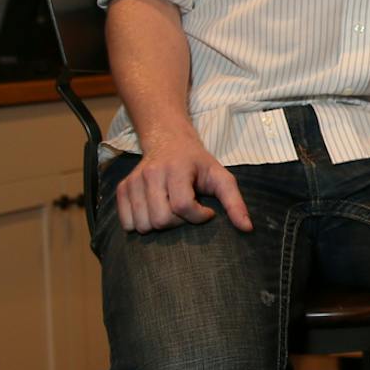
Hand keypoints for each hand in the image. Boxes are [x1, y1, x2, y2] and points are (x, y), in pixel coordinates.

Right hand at [116, 132, 251, 233]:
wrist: (168, 141)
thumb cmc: (198, 164)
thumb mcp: (221, 177)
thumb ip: (235, 202)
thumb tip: (247, 228)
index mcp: (177, 169)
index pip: (183, 206)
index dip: (198, 216)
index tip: (206, 211)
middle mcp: (151, 174)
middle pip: (161, 220)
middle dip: (178, 223)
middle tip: (186, 212)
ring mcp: (134, 182)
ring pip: (143, 225)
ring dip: (160, 225)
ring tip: (171, 211)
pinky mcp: (122, 188)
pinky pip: (127, 223)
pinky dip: (141, 224)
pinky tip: (155, 212)